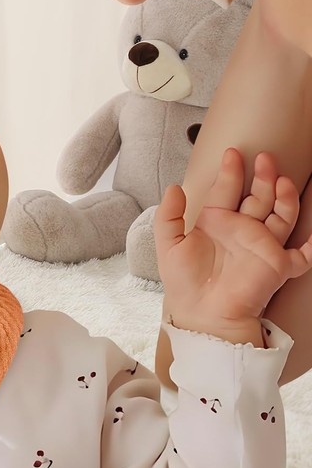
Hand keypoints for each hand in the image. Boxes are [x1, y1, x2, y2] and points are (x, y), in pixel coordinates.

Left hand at [155, 148, 311, 341]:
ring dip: (284, 198)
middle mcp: (242, 230)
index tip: (232, 153)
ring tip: (280, 180)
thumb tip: (173, 188)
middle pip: (258, 197)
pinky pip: (302, 255)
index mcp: (217, 223)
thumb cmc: (184, 282)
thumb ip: (169, 216)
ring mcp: (262, 246)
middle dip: (262, 178)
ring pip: (281, 216)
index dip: (231, 172)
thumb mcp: (169, 245)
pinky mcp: (278, 266)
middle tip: (264, 158)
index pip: (227, 191)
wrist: (200, 313)